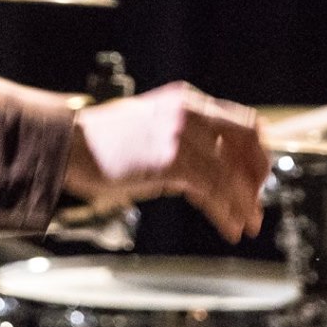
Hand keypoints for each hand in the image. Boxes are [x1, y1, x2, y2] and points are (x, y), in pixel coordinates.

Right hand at [62, 84, 268, 241]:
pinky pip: (211, 190)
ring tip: (248, 224)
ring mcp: (179, 135)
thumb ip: (181, 140)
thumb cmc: (102, 142)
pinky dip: (226, 211)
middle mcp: (188, 112)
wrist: (67, 143)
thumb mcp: (151, 128)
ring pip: (230, 173)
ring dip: (245, 203)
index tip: (259, 176)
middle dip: (257, 178)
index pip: (242, 121)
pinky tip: (229, 226)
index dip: (257, 152)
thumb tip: (208, 169)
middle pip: (245, 144)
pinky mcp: (169, 161)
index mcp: (185, 100)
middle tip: (257, 203)